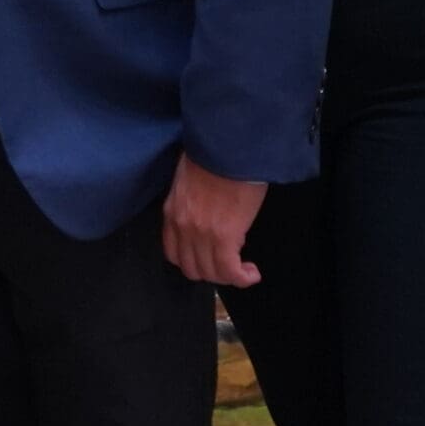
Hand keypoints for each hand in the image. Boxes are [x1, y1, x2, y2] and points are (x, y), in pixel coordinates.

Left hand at [162, 156, 266, 287]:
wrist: (228, 147)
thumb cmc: (215, 154)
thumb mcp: (191, 179)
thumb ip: (192, 201)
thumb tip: (206, 210)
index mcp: (172, 212)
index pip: (173, 253)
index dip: (193, 261)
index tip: (209, 257)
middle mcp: (182, 227)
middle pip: (192, 269)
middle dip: (212, 271)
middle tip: (230, 263)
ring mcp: (201, 234)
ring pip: (211, 273)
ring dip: (229, 276)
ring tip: (244, 268)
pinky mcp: (223, 237)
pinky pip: (229, 271)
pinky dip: (241, 278)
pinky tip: (252, 273)